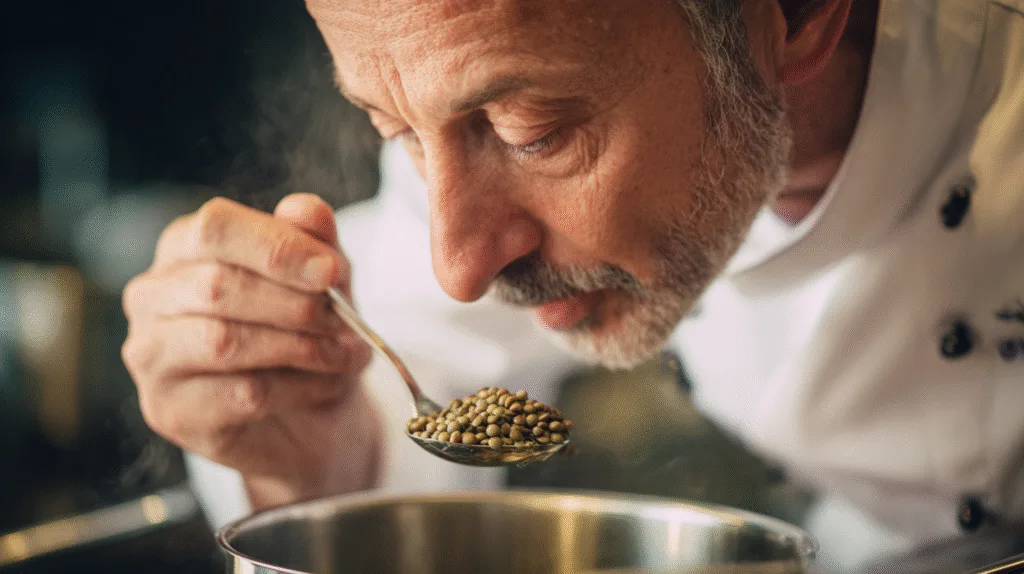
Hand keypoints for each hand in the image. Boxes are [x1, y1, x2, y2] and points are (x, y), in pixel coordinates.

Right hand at [122, 193, 380, 508]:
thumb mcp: (321, 277)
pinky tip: (328, 384)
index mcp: (183, 247)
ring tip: (346, 354)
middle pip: (217, 286)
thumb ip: (314, 239)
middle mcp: (152, 297)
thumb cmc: (304, 329)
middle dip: (295, 304)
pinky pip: (240, 394)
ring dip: (301, 347)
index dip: (276, 247)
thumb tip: (306, 210)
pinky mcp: (169, 411)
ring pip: (224, 342)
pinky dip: (299, 387)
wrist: (307, 416)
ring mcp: (151, 357)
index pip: (215, 229)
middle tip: (345, 321)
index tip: (331, 270)